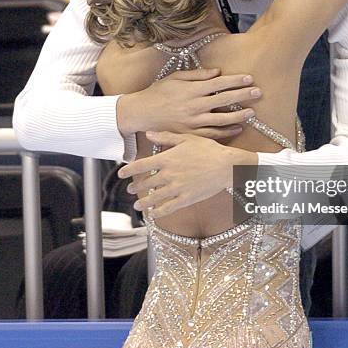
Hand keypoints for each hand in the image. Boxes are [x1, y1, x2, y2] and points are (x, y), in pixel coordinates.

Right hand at [117, 69, 261, 137]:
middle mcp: (195, 106)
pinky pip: (212, 134)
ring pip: (222, 120)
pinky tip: (237, 128)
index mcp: (192, 90)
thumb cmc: (158, 93)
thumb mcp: (175, 78)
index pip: (219, 83)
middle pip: (225, 100)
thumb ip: (197, 75)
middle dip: (244, 95)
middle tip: (258, 92)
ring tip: (252, 113)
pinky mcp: (190, 134)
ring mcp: (193, 122)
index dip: (236, 80)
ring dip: (239, 115)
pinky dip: (226, 132)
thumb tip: (217, 72)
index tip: (249, 78)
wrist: (142, 113)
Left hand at [118, 132, 257, 215]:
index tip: (120, 174)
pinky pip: (168, 208)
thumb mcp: (187, 139)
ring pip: (154, 198)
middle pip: (145, 183)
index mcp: (167, 159)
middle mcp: (169, 174)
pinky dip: (158, 212)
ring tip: (137, 205)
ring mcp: (177, 188)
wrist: (226, 166)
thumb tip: (148, 133)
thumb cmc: (209, 150)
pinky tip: (153, 214)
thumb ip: (166, 137)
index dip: (128, 170)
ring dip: (143, 202)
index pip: (141, 165)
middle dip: (135, 187)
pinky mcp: (186, 199)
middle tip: (130, 189)